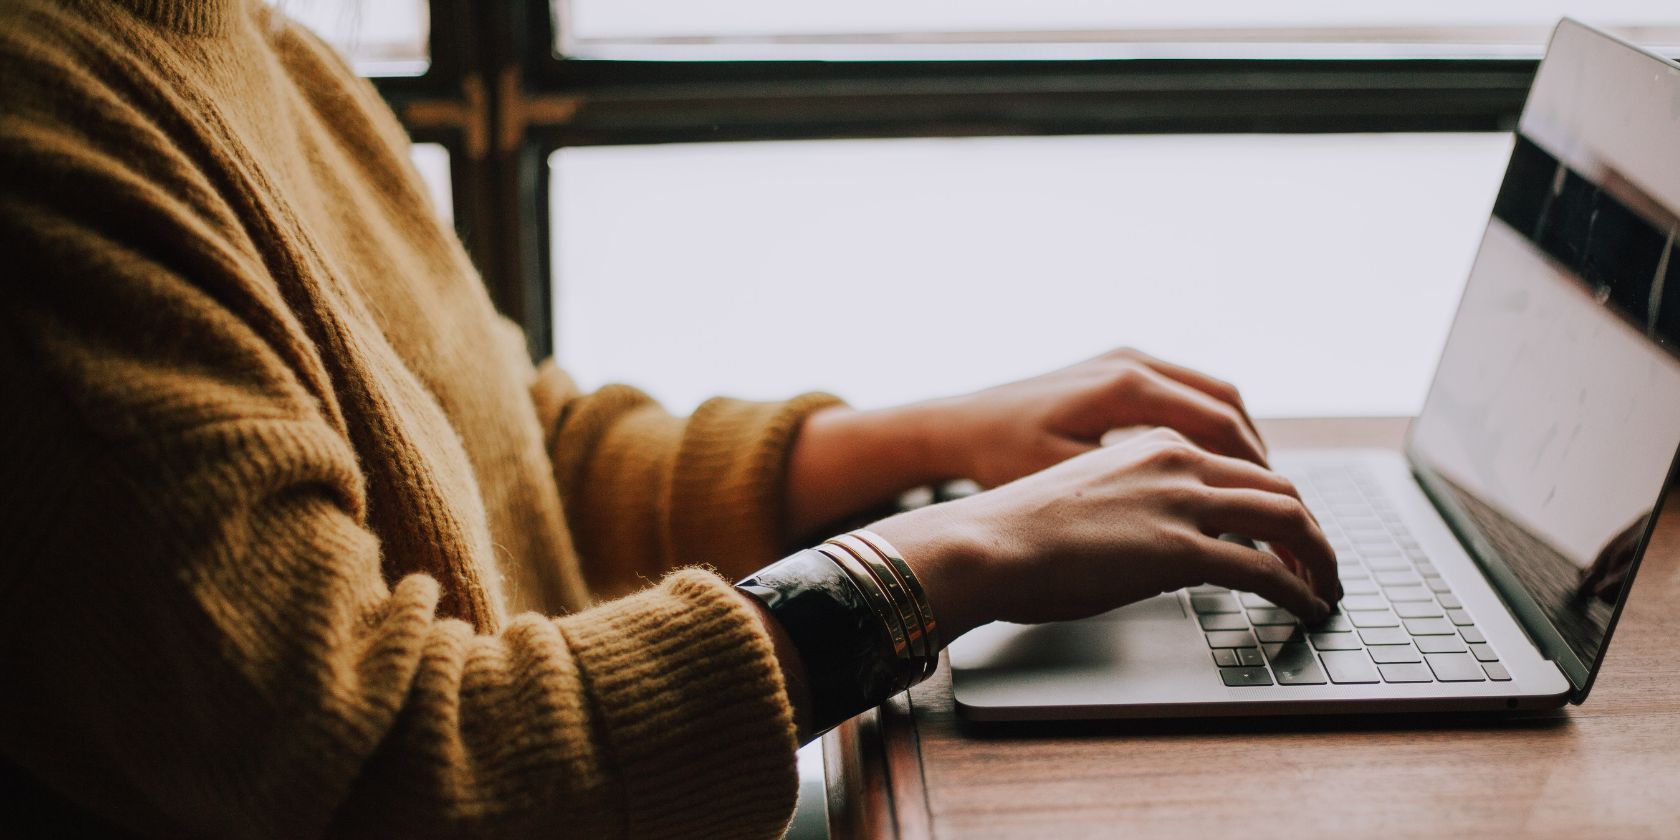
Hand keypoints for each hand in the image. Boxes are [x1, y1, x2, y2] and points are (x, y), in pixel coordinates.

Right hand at [870, 427, 1338, 639]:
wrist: (984, 543)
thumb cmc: (1016, 529)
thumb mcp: (1088, 495)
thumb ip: (1135, 503)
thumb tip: (1157, 543)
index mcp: (1154, 442)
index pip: (1241, 465)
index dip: (1276, 501)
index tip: (1286, 532)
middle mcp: (1177, 460)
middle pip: (1278, 487)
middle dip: (1311, 529)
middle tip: (1321, 563)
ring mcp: (1181, 502)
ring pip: (1287, 519)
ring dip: (1318, 557)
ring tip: (1326, 587)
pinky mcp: (1180, 550)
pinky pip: (1265, 570)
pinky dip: (1298, 589)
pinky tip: (1306, 607)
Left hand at [926, 347, 1265, 488]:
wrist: (958, 425)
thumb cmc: (1001, 458)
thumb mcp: (1068, 481)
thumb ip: (1136, 493)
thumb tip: (1204, 519)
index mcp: (1125, 386)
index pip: (1219, 425)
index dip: (1256, 471)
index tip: (1275, 510)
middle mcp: (1132, 362)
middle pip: (1225, 404)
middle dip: (1257, 456)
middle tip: (1279, 503)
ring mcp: (1125, 359)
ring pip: (1211, 394)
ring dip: (1238, 438)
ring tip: (1256, 488)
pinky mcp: (1116, 367)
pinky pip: (1185, 391)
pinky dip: (1210, 426)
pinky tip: (1214, 465)